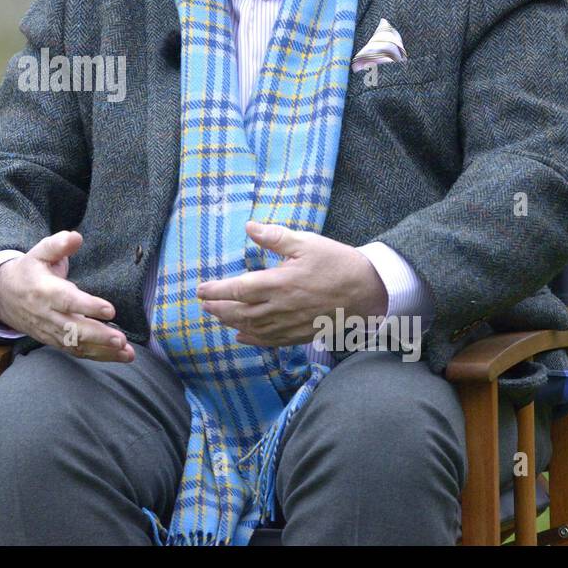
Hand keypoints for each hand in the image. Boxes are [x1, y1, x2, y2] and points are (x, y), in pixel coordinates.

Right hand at [0, 231, 134, 362]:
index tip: (110, 310)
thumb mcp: (40, 252)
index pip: (67, 300)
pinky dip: (97, 356)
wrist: (4, 295)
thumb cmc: (30, 270)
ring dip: (102, 351)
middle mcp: (47, 314)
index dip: (88, 306)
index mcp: (44, 290)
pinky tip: (118, 356)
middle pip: (73, 329)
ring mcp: (50, 330)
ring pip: (76, 344)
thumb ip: (59, 244)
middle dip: (98, 336)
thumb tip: (76, 237)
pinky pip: (75, 351)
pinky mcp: (54, 340)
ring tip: (127, 353)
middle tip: (121, 340)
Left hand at [195, 221, 386, 346]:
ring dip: (231, 323)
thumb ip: (275, 237)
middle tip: (203, 304)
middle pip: (240, 312)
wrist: (367, 290)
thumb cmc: (336, 262)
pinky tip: (241, 336)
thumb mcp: (306, 242)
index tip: (200, 290)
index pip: (238, 289)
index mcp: (279, 283)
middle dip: (218, 308)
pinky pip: (271, 341)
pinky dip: (252, 339)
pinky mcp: (300, 334)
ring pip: (252, 327)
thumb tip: (249, 227)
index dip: (216, 291)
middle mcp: (281, 307)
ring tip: (216, 316)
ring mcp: (290, 324)